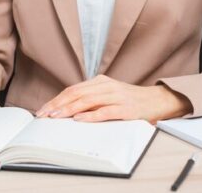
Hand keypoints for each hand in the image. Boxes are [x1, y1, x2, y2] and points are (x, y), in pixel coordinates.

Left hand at [34, 75, 191, 123]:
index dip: (57, 99)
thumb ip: (92, 98)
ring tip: (56, 116)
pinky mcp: (125, 109)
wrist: (157, 101)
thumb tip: (67, 109)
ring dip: (69, 109)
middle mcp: (107, 86)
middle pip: (76, 94)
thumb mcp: (109, 94)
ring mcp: (116, 96)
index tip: (43, 109)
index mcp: (101, 81)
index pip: (73, 89)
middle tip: (44, 114)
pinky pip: (105, 111)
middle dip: (57, 104)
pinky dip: (91, 115)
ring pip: (87, 101)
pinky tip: (79, 119)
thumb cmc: (130, 100)